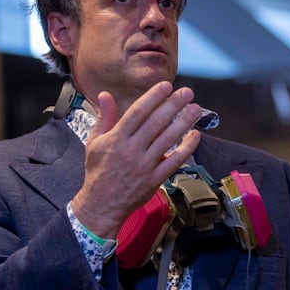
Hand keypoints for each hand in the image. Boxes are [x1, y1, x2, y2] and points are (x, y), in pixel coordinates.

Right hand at [71, 81, 201, 238]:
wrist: (101, 204)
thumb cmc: (98, 172)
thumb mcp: (94, 142)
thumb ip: (104, 117)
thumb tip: (105, 95)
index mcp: (116, 139)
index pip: (138, 112)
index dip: (153, 97)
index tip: (166, 86)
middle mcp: (131, 150)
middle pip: (156, 122)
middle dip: (173, 105)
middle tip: (187, 92)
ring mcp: (145, 165)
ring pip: (168, 139)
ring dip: (184, 122)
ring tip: (195, 109)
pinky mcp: (155, 179)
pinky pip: (175, 161)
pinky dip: (187, 148)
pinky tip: (195, 136)